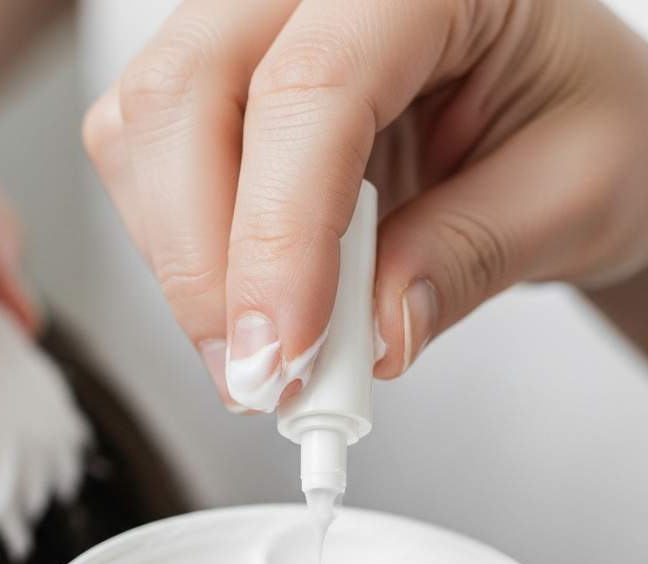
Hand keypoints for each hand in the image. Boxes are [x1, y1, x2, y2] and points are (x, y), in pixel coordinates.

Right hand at [84, 0, 647, 410]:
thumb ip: (471, 256)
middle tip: (256, 374)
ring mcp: (249, 26)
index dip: (278, 236)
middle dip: (202, 263)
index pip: (309, 90)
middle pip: (185, 96)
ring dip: (184, 266)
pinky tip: (244, 294)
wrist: (544, 102)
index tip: (284, 354)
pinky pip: (144, 163)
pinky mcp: (211, 85)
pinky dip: (178, 252)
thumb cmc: (573, 112)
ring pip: (143, 132)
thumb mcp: (575, 186)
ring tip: (265, 348)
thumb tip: (372, 335)